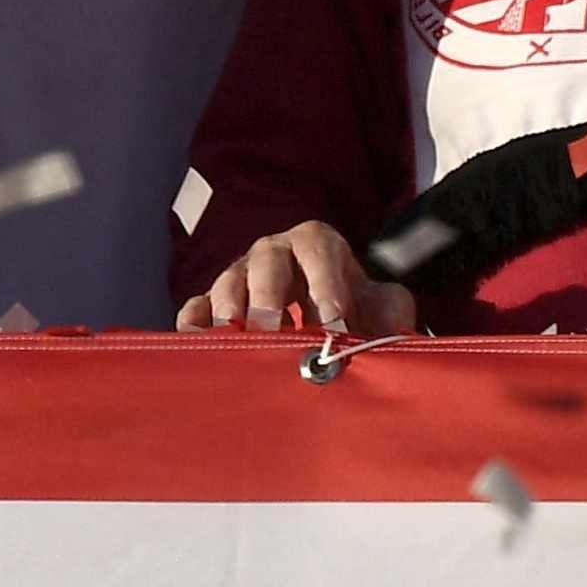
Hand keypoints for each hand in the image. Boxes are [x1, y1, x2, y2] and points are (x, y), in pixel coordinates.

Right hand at [175, 220, 415, 337]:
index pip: (318, 249)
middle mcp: (275, 253)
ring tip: (236, 332)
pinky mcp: (214, 303)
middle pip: (267, 260)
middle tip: (275, 326)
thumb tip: (392, 332)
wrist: (328, 319)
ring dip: (230, 306)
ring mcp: (241, 276)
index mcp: (317, 245)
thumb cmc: (354, 308)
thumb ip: (392, 313)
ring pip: (229, 281)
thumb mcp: (381, 306)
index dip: (325, 281)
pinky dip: (194, 322)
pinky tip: (196, 341)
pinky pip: (197, 306)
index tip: (334, 321)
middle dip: (270, 292)